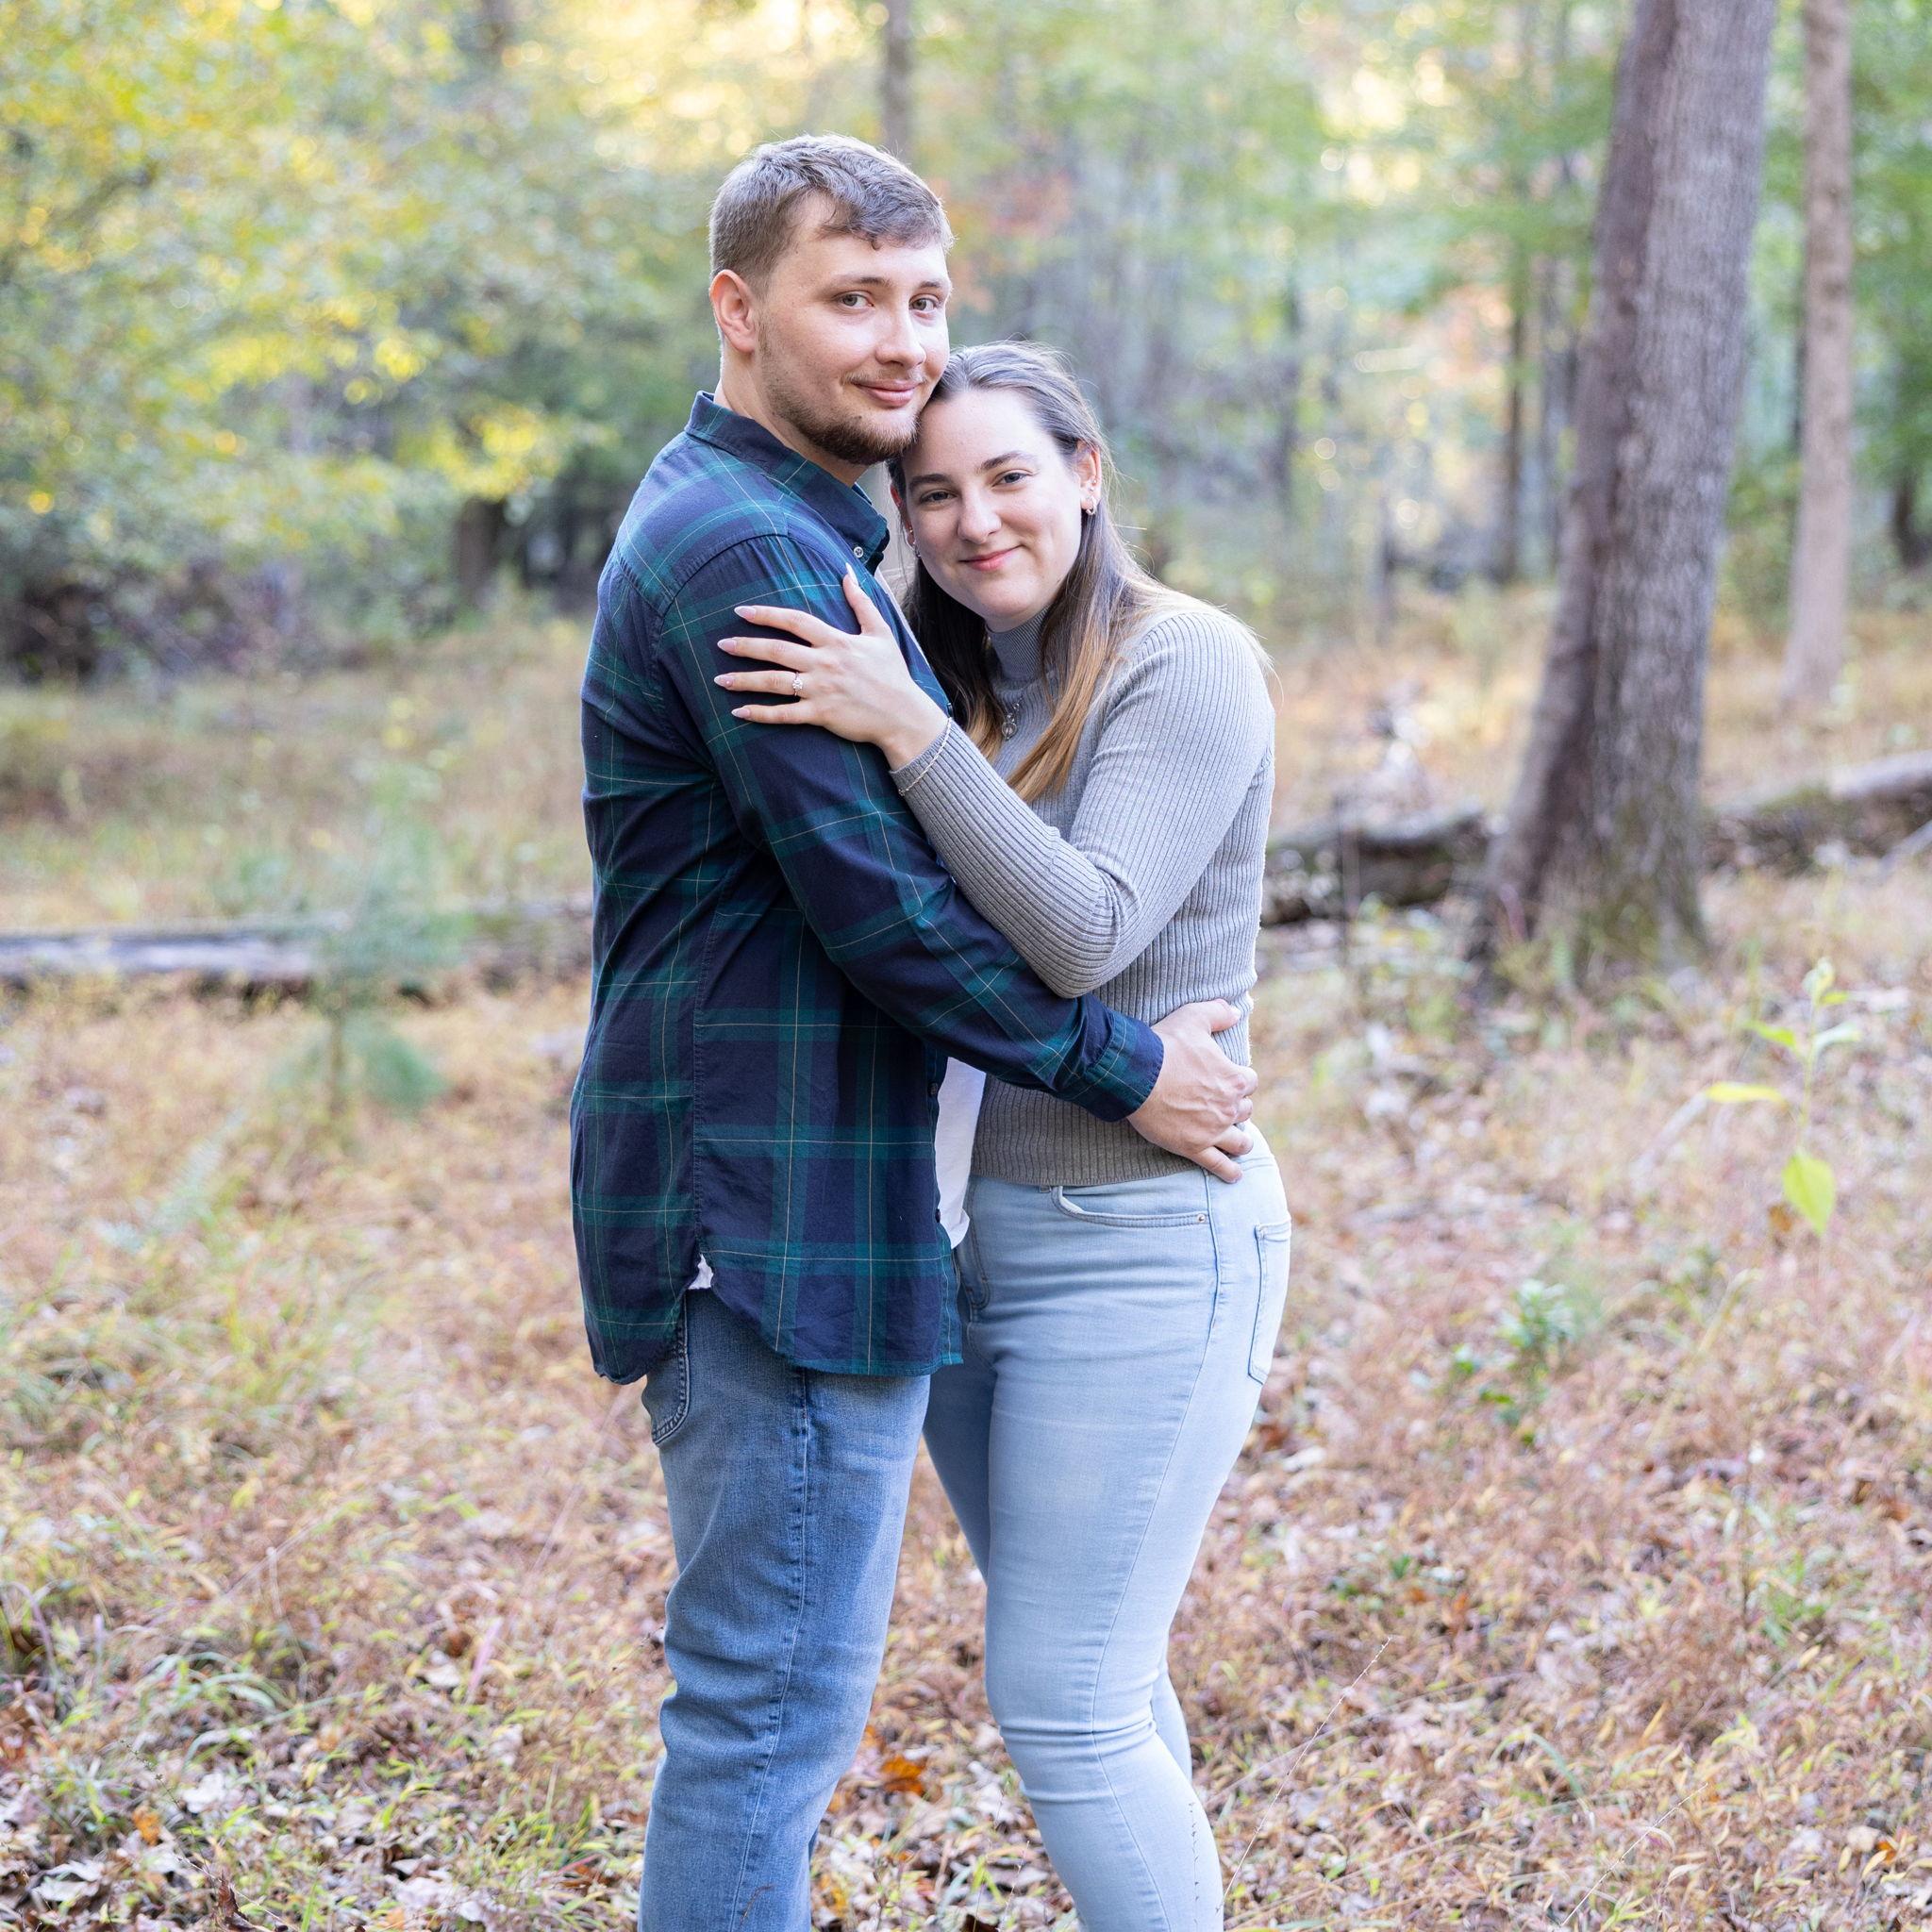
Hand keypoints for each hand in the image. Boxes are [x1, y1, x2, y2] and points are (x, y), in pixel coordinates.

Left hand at [717, 570, 948, 767]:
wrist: (903, 715)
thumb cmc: (892, 674)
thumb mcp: (880, 633)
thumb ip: (861, 602)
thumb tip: (846, 573)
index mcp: (836, 641)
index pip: (795, 622)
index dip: (767, 615)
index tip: (742, 612)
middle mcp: (825, 663)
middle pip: (777, 651)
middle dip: (746, 646)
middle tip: (720, 645)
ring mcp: (821, 690)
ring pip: (775, 682)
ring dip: (745, 681)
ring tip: (720, 680)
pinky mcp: (821, 714)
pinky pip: (785, 714)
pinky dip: (761, 714)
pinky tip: (739, 712)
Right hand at [1127, 999, 1258, 1182]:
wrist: (1136, 1076)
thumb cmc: (1164, 1045)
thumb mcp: (1193, 1017)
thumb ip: (1217, 1012)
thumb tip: (1235, 1011)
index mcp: (1233, 1079)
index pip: (1249, 1082)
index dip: (1239, 1079)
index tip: (1229, 1079)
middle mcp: (1229, 1107)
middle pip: (1245, 1111)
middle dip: (1237, 1108)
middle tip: (1223, 1107)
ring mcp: (1213, 1130)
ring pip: (1240, 1141)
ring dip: (1241, 1140)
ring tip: (1238, 1142)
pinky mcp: (1194, 1147)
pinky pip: (1219, 1164)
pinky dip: (1229, 1171)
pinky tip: (1235, 1175)